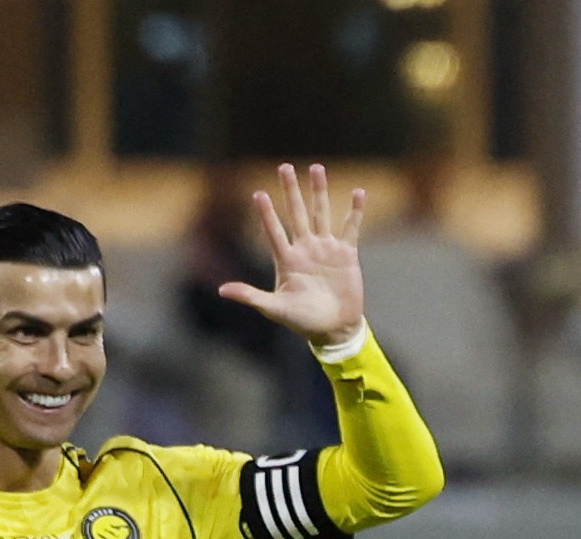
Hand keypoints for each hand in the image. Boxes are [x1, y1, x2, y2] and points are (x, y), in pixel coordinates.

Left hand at [217, 162, 367, 350]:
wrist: (333, 329)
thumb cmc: (302, 321)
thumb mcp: (275, 308)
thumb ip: (250, 296)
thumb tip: (222, 290)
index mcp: (286, 259)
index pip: (273, 231)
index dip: (267, 214)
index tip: (259, 194)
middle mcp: (304, 248)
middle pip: (296, 213)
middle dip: (290, 191)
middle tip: (284, 167)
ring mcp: (325, 249)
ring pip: (321, 213)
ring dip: (319, 191)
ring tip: (316, 168)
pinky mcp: (346, 254)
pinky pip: (350, 228)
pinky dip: (355, 211)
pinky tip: (358, 193)